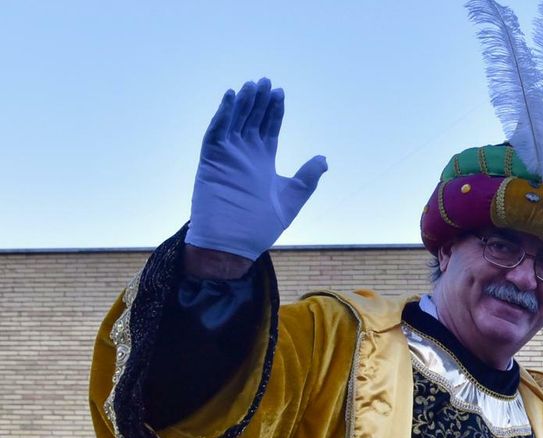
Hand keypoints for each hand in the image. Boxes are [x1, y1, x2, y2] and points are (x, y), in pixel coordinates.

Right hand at [187, 78, 326, 262]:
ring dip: (243, 103)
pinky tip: (232, 97)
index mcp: (262, 162)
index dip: (274, 111)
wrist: (236, 244)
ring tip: (253, 85)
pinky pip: (216, 131)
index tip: (281, 93)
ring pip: (235, 121)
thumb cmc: (261, 226)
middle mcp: (244, 155)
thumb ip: (307, 177)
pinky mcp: (211, 160)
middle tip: (267, 82)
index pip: (269, 129)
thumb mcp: (293, 198)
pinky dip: (223, 114)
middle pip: (253, 120)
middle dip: (260, 101)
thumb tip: (324, 159)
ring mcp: (227, 156)